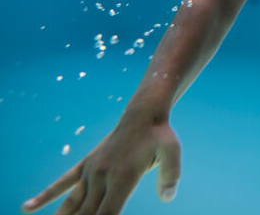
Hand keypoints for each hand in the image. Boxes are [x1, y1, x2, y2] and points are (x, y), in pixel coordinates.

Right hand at [21, 114, 181, 214]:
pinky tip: (27, 208)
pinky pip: (62, 183)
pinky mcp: (86, 164)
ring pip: (70, 204)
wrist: (144, 113)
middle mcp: (102, 177)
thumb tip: (168, 197)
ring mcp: (91, 171)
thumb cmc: (161, 135)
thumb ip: (171, 175)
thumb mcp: (172, 152)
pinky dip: (45, 196)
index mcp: (122, 178)